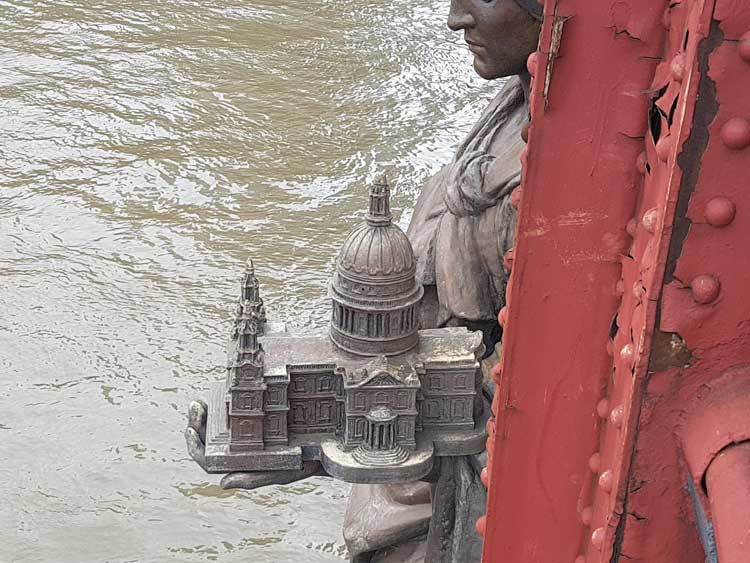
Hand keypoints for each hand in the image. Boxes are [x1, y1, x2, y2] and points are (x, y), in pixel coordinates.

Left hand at [185, 399, 325, 489]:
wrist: (326, 444)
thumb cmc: (301, 463)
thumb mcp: (280, 473)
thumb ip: (253, 478)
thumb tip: (223, 483)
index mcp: (239, 462)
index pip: (206, 458)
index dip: (194, 445)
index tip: (189, 429)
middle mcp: (238, 446)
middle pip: (207, 437)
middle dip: (196, 422)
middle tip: (195, 406)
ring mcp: (246, 429)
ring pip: (216, 422)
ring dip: (205, 412)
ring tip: (200, 401)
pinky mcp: (256, 414)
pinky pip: (234, 406)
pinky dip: (224, 399)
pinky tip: (221, 390)